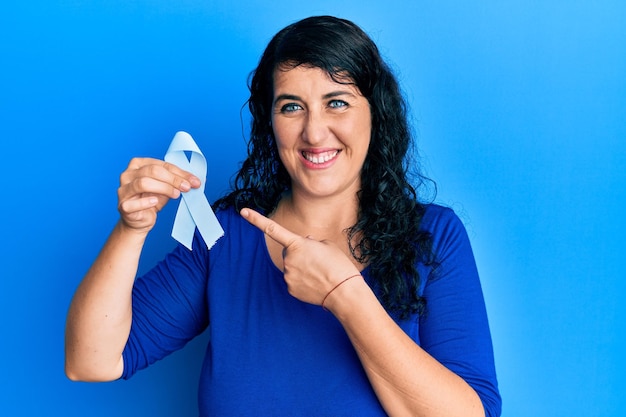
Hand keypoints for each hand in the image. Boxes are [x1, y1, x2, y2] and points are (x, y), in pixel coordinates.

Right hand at [117, 157, 200, 232]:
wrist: (140, 220)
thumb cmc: (151, 200)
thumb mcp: (166, 188)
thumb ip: (176, 181)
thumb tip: (194, 180)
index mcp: (138, 164)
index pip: (161, 165)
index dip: (179, 173)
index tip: (194, 181)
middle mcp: (127, 174)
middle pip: (152, 171)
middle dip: (173, 179)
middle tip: (186, 187)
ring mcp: (123, 190)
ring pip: (143, 183)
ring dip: (163, 188)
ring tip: (176, 194)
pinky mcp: (123, 205)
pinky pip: (133, 203)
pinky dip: (146, 202)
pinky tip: (154, 202)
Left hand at [240, 208, 359, 305]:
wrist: (343, 291)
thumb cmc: (338, 265)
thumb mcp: (327, 245)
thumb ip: (311, 242)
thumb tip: (304, 244)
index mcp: (297, 244)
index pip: (272, 229)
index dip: (256, 219)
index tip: (243, 211)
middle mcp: (288, 259)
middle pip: (289, 252)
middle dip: (300, 253)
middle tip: (318, 260)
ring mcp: (288, 275)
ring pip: (292, 267)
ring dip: (302, 267)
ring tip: (319, 273)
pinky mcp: (290, 289)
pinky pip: (294, 280)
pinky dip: (303, 281)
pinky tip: (315, 283)